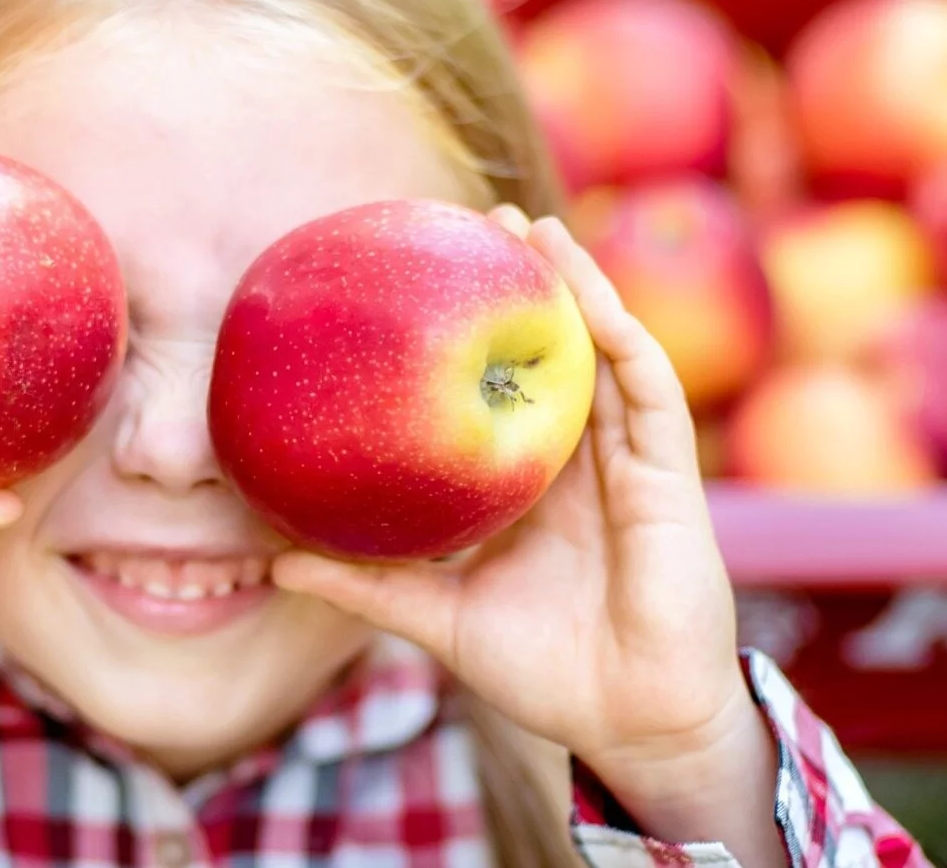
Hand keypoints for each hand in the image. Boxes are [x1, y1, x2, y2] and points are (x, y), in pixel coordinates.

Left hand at [272, 208, 757, 787]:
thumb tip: (276, 559)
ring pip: (605, 351)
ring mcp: (628, 462)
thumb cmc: (543, 671)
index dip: (472, 337)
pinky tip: (590, 296)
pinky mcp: (670, 477)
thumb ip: (366, 584)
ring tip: (531, 228)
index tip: (425, 280)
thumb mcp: (436, 616)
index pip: (501, 391)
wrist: (631, 725)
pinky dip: (622, 337)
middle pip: (553, 353)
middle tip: (476, 221)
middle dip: (525, 285)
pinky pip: (648, 390)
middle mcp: (580, 461)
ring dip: (576, 285)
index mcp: (531, 485)